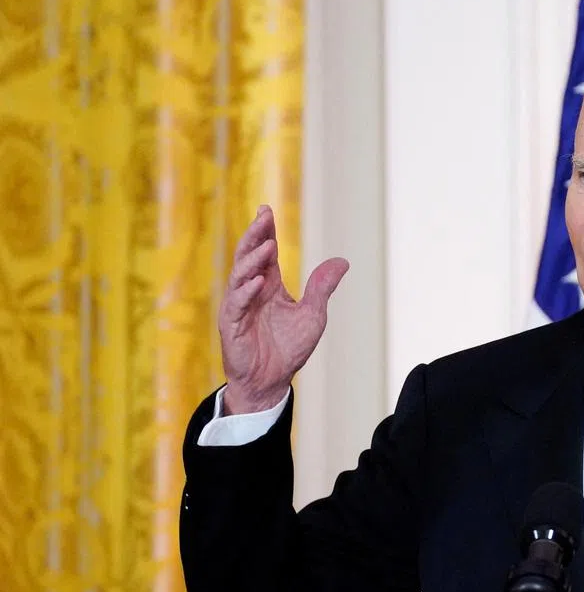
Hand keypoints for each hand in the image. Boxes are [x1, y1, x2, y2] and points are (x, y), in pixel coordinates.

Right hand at [218, 205, 348, 413]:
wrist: (272, 380)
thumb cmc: (289, 348)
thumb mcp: (313, 314)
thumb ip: (322, 287)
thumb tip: (342, 261)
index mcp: (269, 285)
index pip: (266, 253)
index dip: (266, 232)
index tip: (267, 211)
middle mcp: (252, 291)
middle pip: (249, 256)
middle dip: (255, 236)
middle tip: (262, 217)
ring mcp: (240, 306)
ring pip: (240, 275)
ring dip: (252, 260)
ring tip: (266, 246)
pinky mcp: (232, 324)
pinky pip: (237, 304)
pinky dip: (247, 292)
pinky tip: (258, 282)